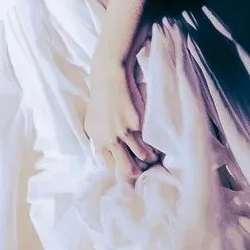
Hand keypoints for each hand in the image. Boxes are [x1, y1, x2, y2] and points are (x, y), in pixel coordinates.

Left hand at [84, 58, 157, 179]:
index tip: (131, 170)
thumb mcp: (93, 121)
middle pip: (126, 167)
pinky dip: (153, 145)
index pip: (110, 165)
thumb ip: (100, 138)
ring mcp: (122, 133)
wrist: (108, 77)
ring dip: (149, 159)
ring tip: (153, 158)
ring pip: (141, 156)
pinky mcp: (135, 124)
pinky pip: (147, 141)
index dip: (122, 170)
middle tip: (144, 170)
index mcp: (96, 140)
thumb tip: (110, 153)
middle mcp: (108, 140)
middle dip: (136, 172)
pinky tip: (156, 145)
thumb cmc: (102, 97)